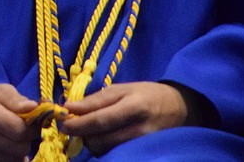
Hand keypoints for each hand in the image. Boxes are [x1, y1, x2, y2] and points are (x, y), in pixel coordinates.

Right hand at [0, 83, 37, 161]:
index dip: (30, 126)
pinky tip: (2, 147)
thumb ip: (14, 98)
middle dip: (26, 139)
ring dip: (17, 150)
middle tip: (20, 130)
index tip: (29, 122)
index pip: (19, 129)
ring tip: (10, 137)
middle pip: (19, 147)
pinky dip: (8, 158)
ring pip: (14, 159)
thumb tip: (34, 108)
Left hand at [60, 81, 187, 155]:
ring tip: (92, 130)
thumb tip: (68, 108)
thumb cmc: (147, 95)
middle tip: (75, 126)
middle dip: (83, 135)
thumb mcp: (122, 89)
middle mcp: (141, 130)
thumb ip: (96, 100)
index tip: (62, 124)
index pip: (100, 120)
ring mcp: (145, 145)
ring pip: (107, 151)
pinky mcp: (146, 154)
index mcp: (134, 107)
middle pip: (102, 140)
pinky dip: (105, 148)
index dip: (78, 124)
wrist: (182, 109)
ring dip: (92, 142)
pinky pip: (117, 155)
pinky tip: (104, 138)